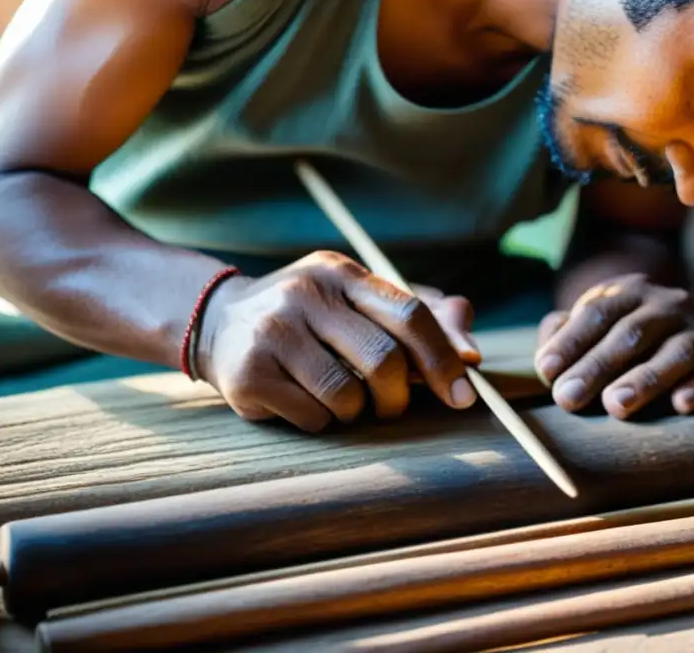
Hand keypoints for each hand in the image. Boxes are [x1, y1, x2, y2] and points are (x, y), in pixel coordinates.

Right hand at [196, 252, 480, 431]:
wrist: (220, 322)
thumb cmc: (313, 318)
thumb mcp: (361, 302)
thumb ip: (422, 319)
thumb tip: (473, 352)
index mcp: (341, 273)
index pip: (409, 314)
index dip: (443, 358)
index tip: (464, 394)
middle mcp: (305, 294)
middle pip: (384, 360)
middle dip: (399, 396)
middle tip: (392, 405)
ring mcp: (273, 332)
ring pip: (347, 397)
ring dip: (355, 412)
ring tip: (338, 397)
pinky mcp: (248, 373)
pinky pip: (312, 417)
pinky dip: (321, 421)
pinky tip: (302, 400)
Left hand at [534, 273, 693, 418]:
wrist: (673, 330)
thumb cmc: (613, 336)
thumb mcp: (584, 326)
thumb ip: (560, 335)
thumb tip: (548, 363)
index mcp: (628, 292)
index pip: (597, 313)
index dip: (571, 341)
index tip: (547, 371)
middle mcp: (666, 304)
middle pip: (631, 333)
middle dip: (597, 367)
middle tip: (568, 399)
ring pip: (677, 350)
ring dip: (646, 378)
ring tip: (615, 405)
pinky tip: (680, 405)